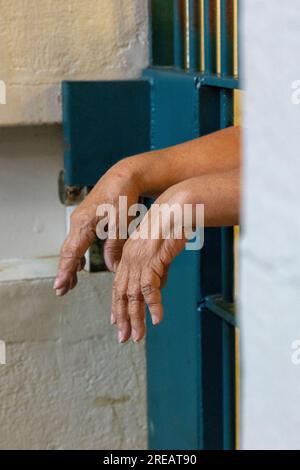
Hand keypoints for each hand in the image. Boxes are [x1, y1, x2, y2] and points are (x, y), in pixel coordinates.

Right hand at [54, 163, 140, 295]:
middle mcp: (78, 222)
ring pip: (72, 247)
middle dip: (65, 272)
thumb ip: (115, 246)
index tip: (60, 287)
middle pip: (68, 252)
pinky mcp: (87, 219)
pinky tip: (80, 264)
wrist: (125, 176)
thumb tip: (112, 268)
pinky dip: (77, 254)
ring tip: (70, 283)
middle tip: (61, 291)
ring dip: (71, 265)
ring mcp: (81, 219)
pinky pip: (78, 240)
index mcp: (84, 223)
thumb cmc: (124, 196)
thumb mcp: (122, 223)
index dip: (66, 271)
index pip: (71, 253)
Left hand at [112, 188, 187, 342]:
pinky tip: (156, 319)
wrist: (174, 210)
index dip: (117, 306)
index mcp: (128, 257)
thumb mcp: (159, 252)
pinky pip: (150, 288)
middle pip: (122, 295)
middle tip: (124, 337)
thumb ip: (157, 271)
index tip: (116, 321)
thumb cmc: (168, 228)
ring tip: (138, 336)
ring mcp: (139, 262)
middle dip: (123, 318)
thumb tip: (159, 288)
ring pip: (133, 296)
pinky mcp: (151, 262)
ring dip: (136, 318)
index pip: (119, 286)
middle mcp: (129, 261)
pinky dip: (154, 305)